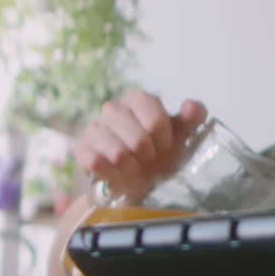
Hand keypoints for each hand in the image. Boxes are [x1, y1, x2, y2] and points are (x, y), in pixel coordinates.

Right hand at [73, 88, 206, 202]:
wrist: (138, 176)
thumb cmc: (162, 150)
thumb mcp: (182, 133)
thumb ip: (193, 116)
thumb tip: (191, 107)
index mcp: (138, 99)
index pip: (155, 122)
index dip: (165, 141)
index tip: (166, 148)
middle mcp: (113, 108)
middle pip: (138, 140)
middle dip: (149, 157)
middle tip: (151, 160)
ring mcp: (94, 128)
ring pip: (118, 154)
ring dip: (133, 169)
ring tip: (136, 168)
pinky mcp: (82, 149)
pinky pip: (97, 164)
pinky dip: (113, 175)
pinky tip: (118, 173)